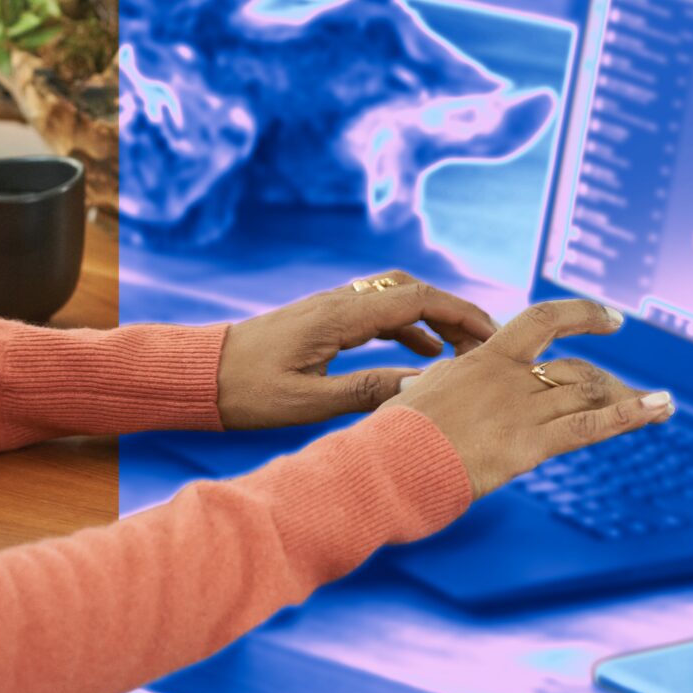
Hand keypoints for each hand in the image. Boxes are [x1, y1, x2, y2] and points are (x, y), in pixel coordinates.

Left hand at [216, 271, 498, 430]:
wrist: (198, 375)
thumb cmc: (245, 391)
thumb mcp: (307, 401)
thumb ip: (365, 392)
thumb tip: (421, 387)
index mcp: (339, 317)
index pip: (415, 300)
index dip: (460, 313)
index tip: (493, 335)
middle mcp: (338, 303)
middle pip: (412, 292)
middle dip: (455, 313)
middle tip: (490, 343)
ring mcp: (329, 309)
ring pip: (395, 300)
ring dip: (433, 319)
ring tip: (465, 351)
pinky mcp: (321, 321)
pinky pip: (376, 314)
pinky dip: (407, 327)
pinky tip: (421, 353)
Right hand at [386, 298, 672, 496]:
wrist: (385, 465)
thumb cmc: (390, 438)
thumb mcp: (413, 395)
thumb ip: (437, 385)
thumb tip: (428, 382)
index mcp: (481, 360)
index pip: (541, 321)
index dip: (582, 314)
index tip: (609, 317)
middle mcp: (508, 377)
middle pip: (575, 369)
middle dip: (607, 382)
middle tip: (629, 392)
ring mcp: (520, 409)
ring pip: (588, 393)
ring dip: (629, 397)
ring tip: (662, 404)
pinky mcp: (528, 444)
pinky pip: (590, 425)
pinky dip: (632, 414)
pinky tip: (661, 407)